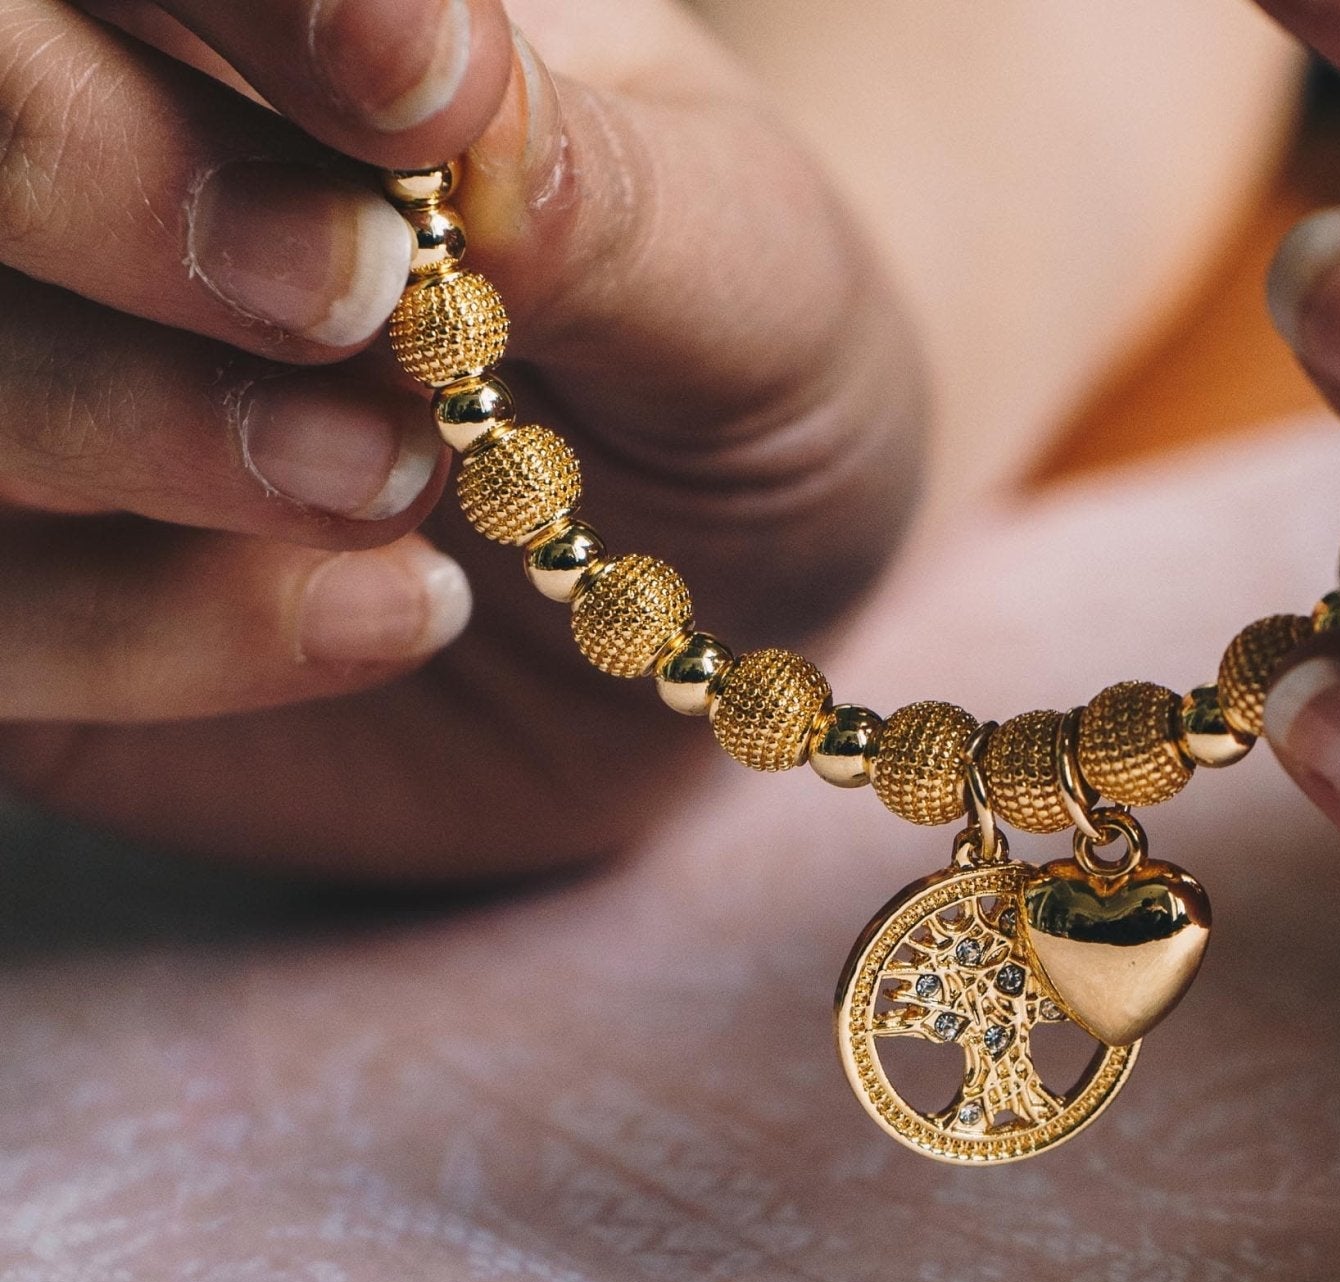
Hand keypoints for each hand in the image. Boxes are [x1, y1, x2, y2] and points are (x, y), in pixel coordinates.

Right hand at [0, 0, 922, 878]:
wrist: (741, 603)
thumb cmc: (735, 373)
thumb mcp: (739, 264)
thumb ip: (587, 180)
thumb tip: (430, 75)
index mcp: (254, 19)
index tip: (418, 92)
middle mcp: (101, 185)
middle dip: (114, 181)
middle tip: (356, 296)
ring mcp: (47, 398)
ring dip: (156, 427)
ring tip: (408, 484)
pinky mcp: (44, 618)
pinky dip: (167, 633)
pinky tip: (398, 614)